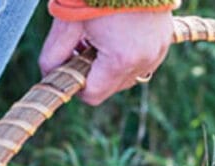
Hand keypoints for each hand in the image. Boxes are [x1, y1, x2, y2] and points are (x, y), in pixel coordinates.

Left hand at [38, 11, 173, 105]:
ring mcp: (158, 51)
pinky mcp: (165, 40)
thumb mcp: (68, 21)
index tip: (68, 65)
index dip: (76, 85)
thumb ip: (53, 53)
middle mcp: (144, 60)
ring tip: (101, 35)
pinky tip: (117, 32)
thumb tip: (49, 74)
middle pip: (110, 88)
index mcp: (121, 59)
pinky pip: (142, 61)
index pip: (93, 95)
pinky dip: (126, 54)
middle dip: (93, 72)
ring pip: (127, 76)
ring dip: (110, 64)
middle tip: (82, 43)